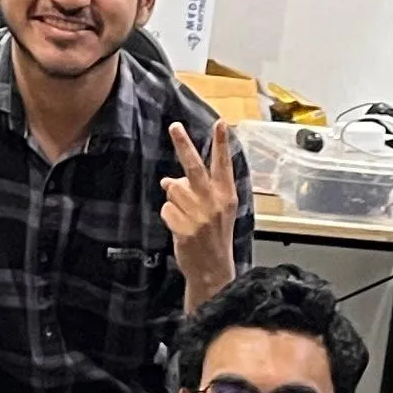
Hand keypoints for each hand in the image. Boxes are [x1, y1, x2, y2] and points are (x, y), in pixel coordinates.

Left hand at [164, 119, 239, 295]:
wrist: (213, 269)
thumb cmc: (214, 237)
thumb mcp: (215, 212)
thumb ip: (198, 192)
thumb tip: (168, 180)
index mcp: (226, 195)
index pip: (223, 164)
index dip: (221, 143)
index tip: (221, 123)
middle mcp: (214, 202)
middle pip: (194, 167)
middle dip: (184, 144)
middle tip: (174, 126)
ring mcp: (199, 215)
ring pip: (173, 189)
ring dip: (173, 200)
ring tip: (184, 215)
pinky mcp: (185, 228)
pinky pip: (166, 209)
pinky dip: (168, 216)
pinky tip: (179, 228)